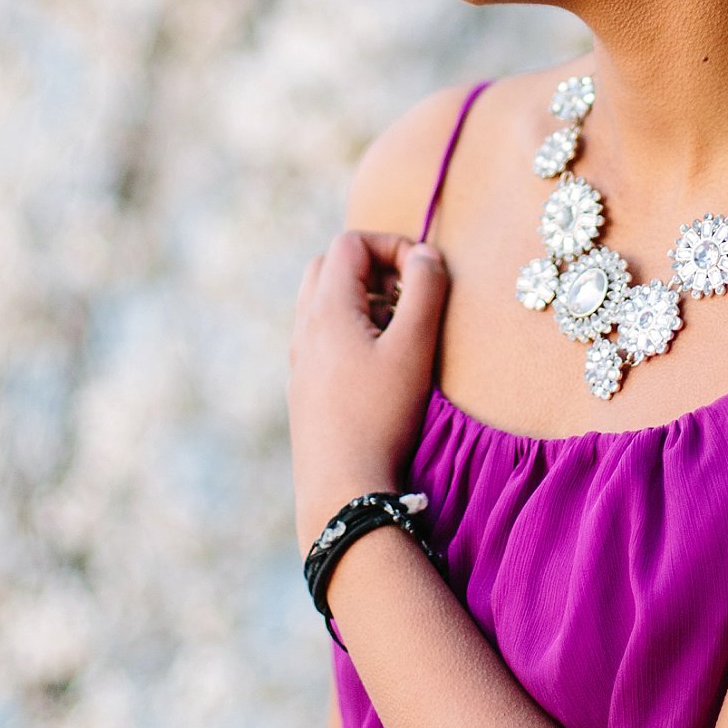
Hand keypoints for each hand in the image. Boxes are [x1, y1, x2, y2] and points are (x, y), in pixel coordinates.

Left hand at [290, 231, 447, 543]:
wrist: (342, 484)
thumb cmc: (382, 414)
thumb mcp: (415, 347)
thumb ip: (426, 290)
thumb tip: (427, 256)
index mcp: (326, 309)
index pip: (351, 243)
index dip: (394, 245)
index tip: (426, 275)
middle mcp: (304, 327)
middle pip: (330, 265)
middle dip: (375, 266)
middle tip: (410, 294)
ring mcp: (300, 357)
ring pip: (325, 300)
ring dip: (365, 298)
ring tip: (400, 330)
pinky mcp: (304, 384)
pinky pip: (324, 334)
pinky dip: (354, 328)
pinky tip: (382, 365)